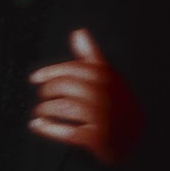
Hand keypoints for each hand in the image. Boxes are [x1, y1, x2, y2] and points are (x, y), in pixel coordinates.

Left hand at [28, 29, 142, 165]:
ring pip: (64, 107)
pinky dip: (48, 128)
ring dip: (46, 109)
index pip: (74, 69)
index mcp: (108, 78)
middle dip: (48, 90)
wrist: (134, 137)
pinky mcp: (97, 138)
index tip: (34, 78)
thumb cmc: (117, 103)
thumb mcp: (108, 77)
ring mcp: (103, 117)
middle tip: (42, 95)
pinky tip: (38, 125)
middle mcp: (106, 95)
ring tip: (39, 111)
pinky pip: (67, 131)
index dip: (51, 72)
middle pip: (67, 86)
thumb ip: (91, 55)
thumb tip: (79, 32)